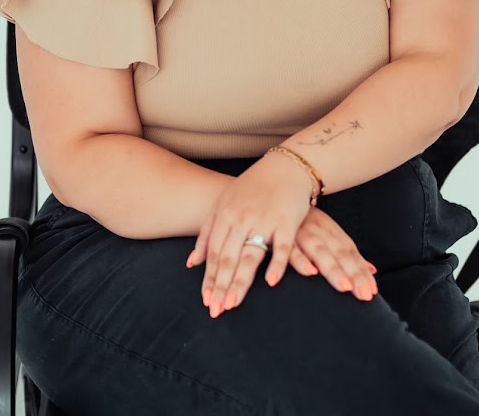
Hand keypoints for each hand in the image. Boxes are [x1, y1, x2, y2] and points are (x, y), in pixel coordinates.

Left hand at [186, 151, 315, 317]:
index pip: (214, 253)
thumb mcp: (225, 204)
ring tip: (232, 304)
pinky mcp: (287, 221)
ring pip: (250, 255)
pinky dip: (277, 264)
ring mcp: (264, 220)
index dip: (209, 278)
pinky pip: (282, 247)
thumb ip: (208, 232)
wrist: (285, 167)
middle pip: (228, 258)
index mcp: (225, 215)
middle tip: (216, 310)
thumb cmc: (253, 187)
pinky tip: (271, 282)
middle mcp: (242, 219)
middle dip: (220, 286)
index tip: (206, 300)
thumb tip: (192, 263)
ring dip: (240, 281)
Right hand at [287, 206, 378, 301]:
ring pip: (319, 252)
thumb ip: (346, 252)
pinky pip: (290, 249)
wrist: (275, 190)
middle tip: (364, 295)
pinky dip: (301, 260)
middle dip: (353, 274)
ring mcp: (300, 232)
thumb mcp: (325, 231)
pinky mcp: (280, 236)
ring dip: (332, 269)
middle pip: (339, 253)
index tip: (372, 292)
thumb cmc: (302, 220)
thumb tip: (371, 270)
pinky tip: (310, 273)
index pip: (349, 252)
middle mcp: (318, 230)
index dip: (361, 271)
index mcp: (329, 229)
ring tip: (345, 287)